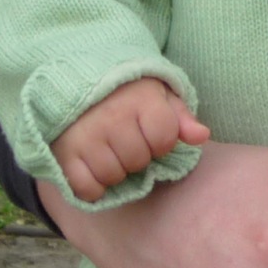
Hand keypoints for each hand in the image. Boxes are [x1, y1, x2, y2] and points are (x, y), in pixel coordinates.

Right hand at [53, 76, 210, 202]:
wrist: (75, 79)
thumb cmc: (125, 90)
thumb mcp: (157, 94)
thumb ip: (181, 116)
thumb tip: (202, 136)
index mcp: (140, 100)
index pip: (164, 139)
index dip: (161, 140)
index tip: (149, 129)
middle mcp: (113, 118)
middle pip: (139, 160)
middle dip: (137, 155)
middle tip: (125, 139)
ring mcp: (86, 137)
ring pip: (113, 176)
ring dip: (115, 170)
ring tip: (109, 149)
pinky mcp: (65, 154)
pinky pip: (86, 188)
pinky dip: (92, 186)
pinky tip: (92, 166)